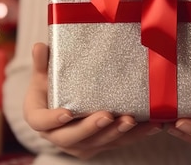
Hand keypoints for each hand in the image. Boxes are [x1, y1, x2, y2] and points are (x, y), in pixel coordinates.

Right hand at [23, 42, 162, 158]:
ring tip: (130, 121)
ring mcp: (80, 143)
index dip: (53, 120)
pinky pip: (118, 142)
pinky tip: (151, 126)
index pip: (42, 122)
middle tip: (107, 116)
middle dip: (92, 128)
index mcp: (40, 119)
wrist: (61, 106)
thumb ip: (42, 63)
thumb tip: (39, 46)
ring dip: (116, 133)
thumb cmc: (50, 88)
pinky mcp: (100, 144)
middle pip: (72, 137)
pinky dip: (135, 135)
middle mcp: (58, 136)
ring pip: (98, 142)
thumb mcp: (42, 75)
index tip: (67, 113)